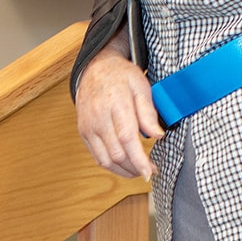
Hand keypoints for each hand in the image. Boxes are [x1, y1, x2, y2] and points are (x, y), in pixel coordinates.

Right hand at [75, 44, 163, 179]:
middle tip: (150, 170)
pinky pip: (96, 156)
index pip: (126, 138)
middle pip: (116, 153)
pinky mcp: (83, 132)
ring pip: (105, 159)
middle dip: (135, 168)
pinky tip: (124, 165)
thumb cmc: (120, 76)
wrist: (95, 68)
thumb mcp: (141, 86)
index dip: (138, 159)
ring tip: (138, 170)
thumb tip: (157, 135)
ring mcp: (88, 125)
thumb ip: (148, 112)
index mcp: (115, 102)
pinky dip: (111, 165)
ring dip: (123, 171)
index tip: (150, 171)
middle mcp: (98, 116)